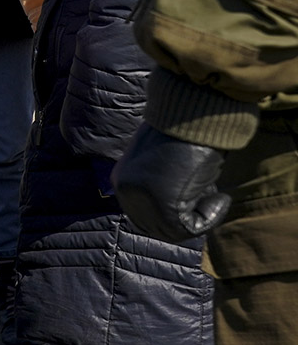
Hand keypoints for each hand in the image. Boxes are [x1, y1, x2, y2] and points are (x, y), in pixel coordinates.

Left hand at [112, 124, 229, 241]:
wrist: (194, 114)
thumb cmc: (187, 130)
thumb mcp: (167, 159)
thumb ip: (165, 182)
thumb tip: (184, 205)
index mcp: (124, 180)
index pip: (144, 214)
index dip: (175, 211)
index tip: (199, 193)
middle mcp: (127, 192)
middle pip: (155, 226)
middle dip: (186, 218)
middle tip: (210, 196)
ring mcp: (143, 201)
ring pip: (172, 231)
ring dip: (201, 217)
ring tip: (216, 195)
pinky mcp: (163, 206)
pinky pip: (189, 229)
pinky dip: (211, 217)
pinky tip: (221, 197)